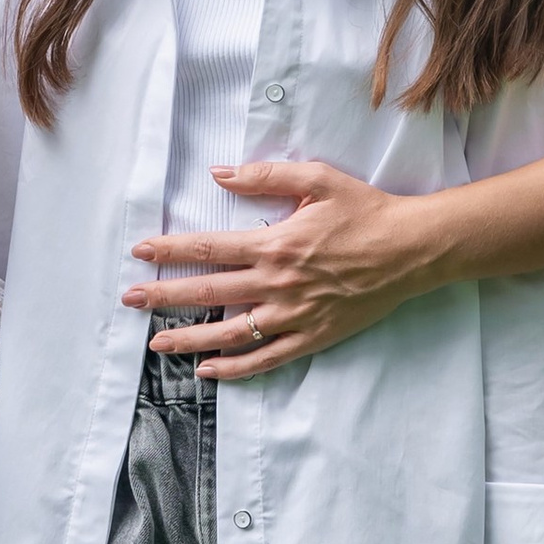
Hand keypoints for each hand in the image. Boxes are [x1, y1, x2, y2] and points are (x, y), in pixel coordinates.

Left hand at [122, 162, 456, 378]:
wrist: (413, 250)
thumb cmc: (366, 211)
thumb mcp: (319, 179)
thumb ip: (265, 176)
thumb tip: (219, 173)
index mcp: (276, 243)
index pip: (209, 249)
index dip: (170, 251)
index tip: (140, 252)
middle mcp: (278, 283)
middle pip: (209, 292)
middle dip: (163, 297)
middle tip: (129, 300)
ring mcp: (295, 315)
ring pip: (231, 332)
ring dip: (190, 339)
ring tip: (157, 343)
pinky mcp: (313, 336)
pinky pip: (266, 358)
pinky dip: (235, 368)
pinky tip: (208, 371)